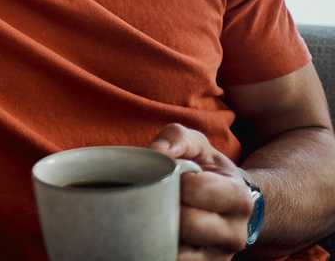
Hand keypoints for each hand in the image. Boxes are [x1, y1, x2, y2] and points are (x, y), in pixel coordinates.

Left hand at [147, 124, 255, 259]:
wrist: (230, 204)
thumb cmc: (208, 170)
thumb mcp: (198, 146)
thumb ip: (177, 138)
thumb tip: (155, 152)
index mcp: (238, 198)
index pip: (194, 189)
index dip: (170, 179)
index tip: (161, 174)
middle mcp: (235, 233)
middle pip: (186, 223)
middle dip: (161, 206)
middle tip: (150, 195)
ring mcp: (219, 256)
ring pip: (178, 250)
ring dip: (156, 231)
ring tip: (149, 213)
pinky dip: (156, 250)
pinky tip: (151, 234)